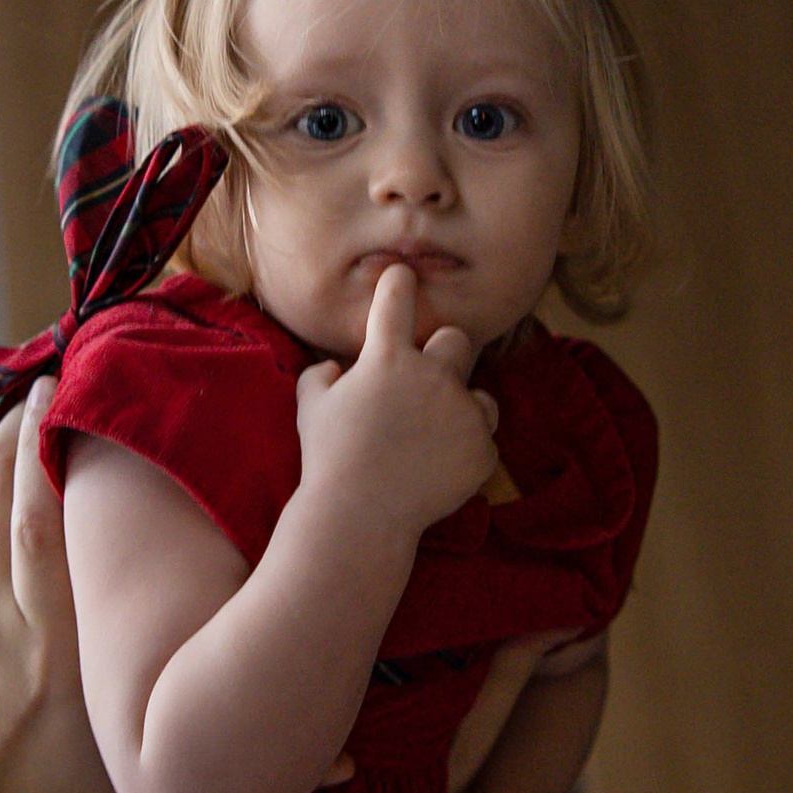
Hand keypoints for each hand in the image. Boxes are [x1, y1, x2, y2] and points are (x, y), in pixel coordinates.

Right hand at [295, 260, 500, 538]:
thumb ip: (319, 376)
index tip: (403, 276)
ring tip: (434, 437)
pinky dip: (466, 450)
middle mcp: (433, 376)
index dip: (399, 283)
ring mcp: (463, 412)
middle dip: (444, 354)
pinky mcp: (483, 449)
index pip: (397, 298)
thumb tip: (335, 368)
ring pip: (480, 393)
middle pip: (457, 339)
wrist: (360, 515)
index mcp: (387, 358)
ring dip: (462, 406)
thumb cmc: (328, 459)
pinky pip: (483, 438)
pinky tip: (438, 468)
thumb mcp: (309, 409)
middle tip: (425, 383)